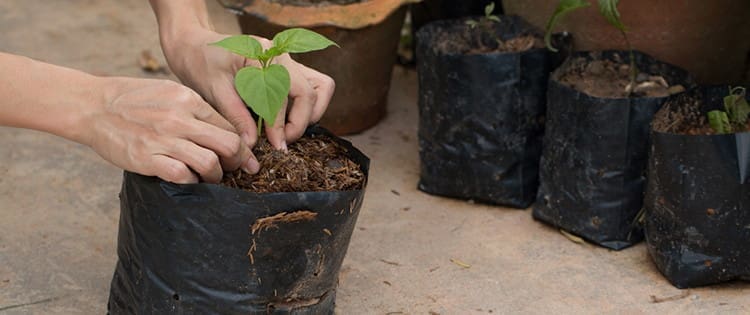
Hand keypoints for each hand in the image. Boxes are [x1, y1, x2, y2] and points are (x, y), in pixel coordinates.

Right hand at [82, 78, 253, 183]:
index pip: (229, 126)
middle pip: (228, 144)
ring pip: (209, 163)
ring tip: (212, 177)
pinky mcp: (147, 158)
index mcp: (188, 99)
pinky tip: (189, 180)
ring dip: (216, 175)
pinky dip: (192, 181)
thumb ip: (195, 108)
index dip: (241, 145)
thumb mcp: (169, 91)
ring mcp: (163, 139)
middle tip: (236, 170)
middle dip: (237, 161)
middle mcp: (180, 118)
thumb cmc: (133, 99)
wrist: (93, 106)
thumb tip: (223, 129)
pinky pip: (182, 175)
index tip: (244, 156)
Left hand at [161, 27, 333, 150]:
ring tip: (288, 131)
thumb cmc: (201, 63)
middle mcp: (282, 54)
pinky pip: (312, 87)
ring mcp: (289, 61)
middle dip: (301, 121)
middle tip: (282, 142)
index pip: (283, 95)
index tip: (277, 147)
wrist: (195, 46)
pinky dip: (306, 107)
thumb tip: (253, 143)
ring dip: (311, 112)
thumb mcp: (213, 90)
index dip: (280, 125)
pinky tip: (284, 121)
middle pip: (311, 91)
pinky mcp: (288, 70)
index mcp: (263, 54)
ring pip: (321, 87)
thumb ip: (236, 115)